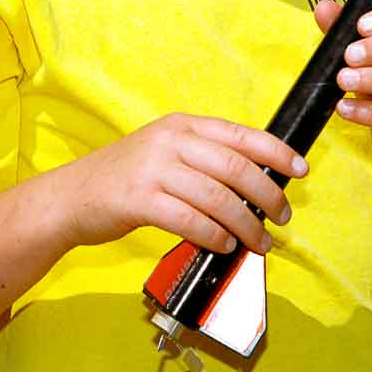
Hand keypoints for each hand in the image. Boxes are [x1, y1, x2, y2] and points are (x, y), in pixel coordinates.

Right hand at [57, 113, 307, 256]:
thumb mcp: (165, 152)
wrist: (72, 195)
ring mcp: (154, 169)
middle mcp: (171, 141)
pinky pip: (190, 220)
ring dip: (246, 225)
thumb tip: (255, 183)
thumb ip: (204, 159)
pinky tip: (224, 246)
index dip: (275, 152)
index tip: (300, 169)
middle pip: (235, 168)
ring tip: (259, 242)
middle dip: (267, 196)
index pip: (240, 135)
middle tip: (282, 217)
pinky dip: (214, 236)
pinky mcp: (139, 200)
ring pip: (217, 198)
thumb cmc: (125, 177)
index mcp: (183, 125)